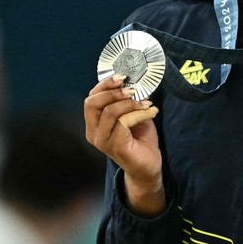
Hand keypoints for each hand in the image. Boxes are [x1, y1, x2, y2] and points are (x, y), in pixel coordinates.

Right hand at [83, 75, 163, 215]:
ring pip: (109, 111)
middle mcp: (94, 133)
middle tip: (133, 90)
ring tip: (147, 103)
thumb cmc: (140, 140)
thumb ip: (127, 102)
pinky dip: (139, 113)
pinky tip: (151, 113)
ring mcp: (102, 141)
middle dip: (113, 92)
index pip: (90, 99)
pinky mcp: (115, 146)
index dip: (104, 85)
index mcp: (94, 124)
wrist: (148, 166)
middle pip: (92, 103)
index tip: (122, 76)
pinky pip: (124, 122)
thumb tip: (132, 82)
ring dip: (131, 103)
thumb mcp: (132, 116)